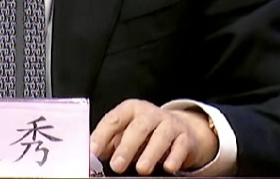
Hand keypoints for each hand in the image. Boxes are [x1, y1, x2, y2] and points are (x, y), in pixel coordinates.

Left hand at [90, 100, 217, 175]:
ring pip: (161, 135)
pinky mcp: (185, 137)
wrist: (180, 129)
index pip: (114, 119)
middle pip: (138, 127)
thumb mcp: (126, 132)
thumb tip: (95, 154)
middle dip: (127, 147)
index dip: (103, 135)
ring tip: (142, 169)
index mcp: (131, 110)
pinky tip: (168, 167)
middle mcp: (150, 114)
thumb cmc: (146, 133)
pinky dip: (174, 157)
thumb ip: (111, 142)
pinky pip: (180, 146)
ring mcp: (169, 124)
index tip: (94, 151)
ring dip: (150, 153)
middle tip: (117, 165)